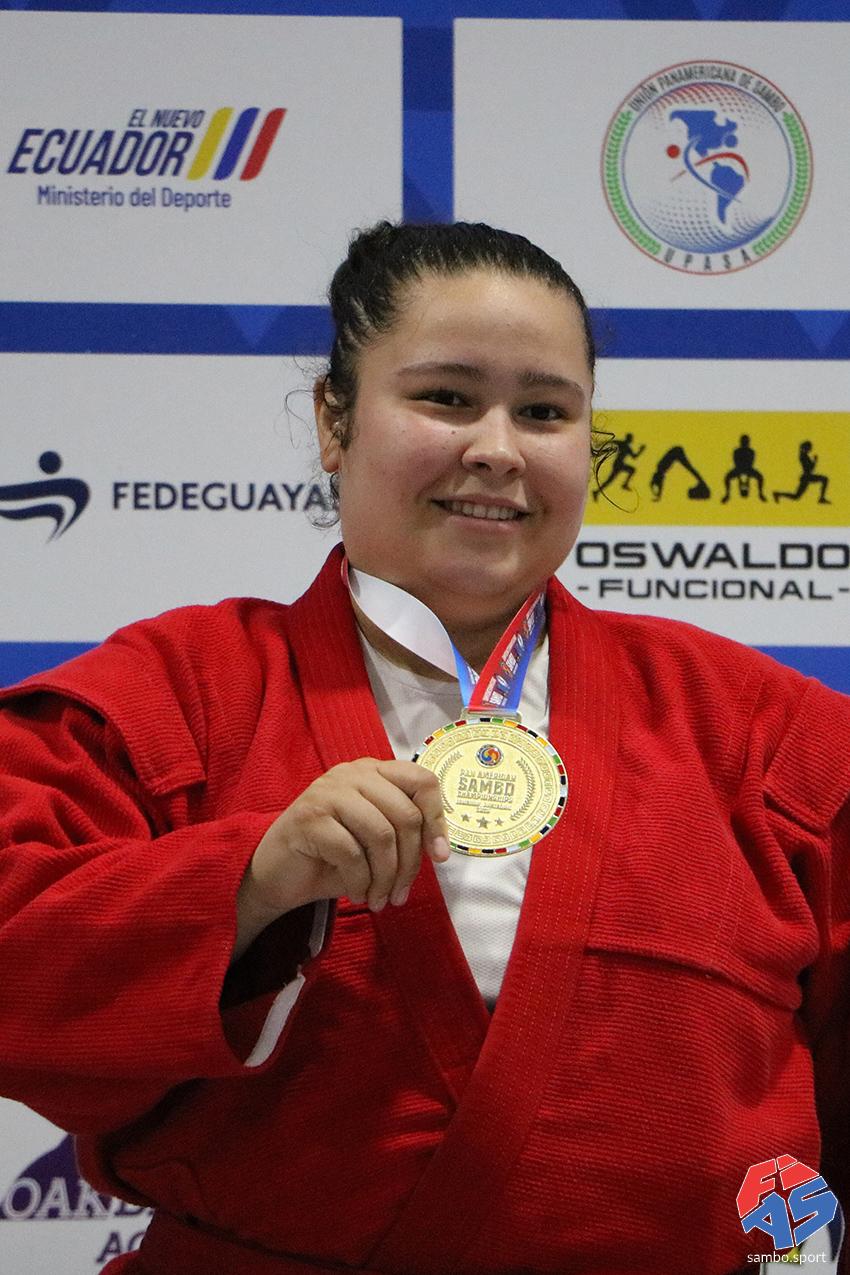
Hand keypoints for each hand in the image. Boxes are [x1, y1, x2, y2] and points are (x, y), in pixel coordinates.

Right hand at [234, 760, 450, 958]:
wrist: (276, 874)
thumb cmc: (330, 858)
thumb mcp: (375, 842)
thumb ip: (404, 834)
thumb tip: (439, 849)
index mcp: (374, 772)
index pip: (422, 781)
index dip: (437, 819)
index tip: (439, 856)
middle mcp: (353, 774)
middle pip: (406, 815)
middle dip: (410, 864)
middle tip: (400, 894)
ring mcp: (328, 792)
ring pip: (382, 835)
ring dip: (386, 877)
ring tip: (380, 900)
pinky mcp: (309, 817)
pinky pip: (352, 853)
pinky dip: (360, 882)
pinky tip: (356, 894)